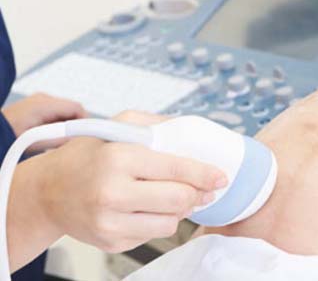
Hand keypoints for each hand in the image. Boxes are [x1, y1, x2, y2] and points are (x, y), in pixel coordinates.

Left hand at [2, 93, 85, 146]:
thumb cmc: (6, 137)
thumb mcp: (35, 142)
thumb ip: (60, 140)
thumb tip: (80, 140)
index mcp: (44, 104)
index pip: (77, 108)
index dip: (86, 122)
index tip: (89, 136)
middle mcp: (42, 99)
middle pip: (71, 110)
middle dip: (76, 126)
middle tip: (74, 143)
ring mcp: (38, 102)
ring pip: (63, 113)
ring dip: (66, 126)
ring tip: (59, 143)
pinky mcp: (34, 107)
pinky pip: (54, 114)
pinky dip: (57, 125)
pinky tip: (50, 138)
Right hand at [32, 110, 227, 253]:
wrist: (47, 192)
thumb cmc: (88, 156)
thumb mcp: (119, 127)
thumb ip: (157, 124)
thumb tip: (193, 132)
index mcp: (119, 159)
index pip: (177, 170)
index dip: (206, 174)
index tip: (221, 177)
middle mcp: (112, 193)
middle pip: (179, 201)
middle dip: (198, 194)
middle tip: (203, 189)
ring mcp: (109, 222)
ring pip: (169, 224)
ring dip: (178, 211)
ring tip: (169, 197)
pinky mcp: (109, 243)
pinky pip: (151, 236)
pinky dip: (156, 223)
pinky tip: (145, 209)